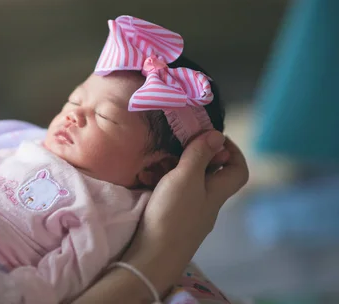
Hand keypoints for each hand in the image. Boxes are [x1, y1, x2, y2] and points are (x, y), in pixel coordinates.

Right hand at [124, 131, 248, 292]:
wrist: (153, 256)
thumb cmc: (173, 214)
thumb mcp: (186, 177)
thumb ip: (199, 155)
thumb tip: (217, 135)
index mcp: (217, 192)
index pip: (239, 170)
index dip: (233, 150)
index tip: (213, 137)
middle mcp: (209, 204)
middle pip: (214, 175)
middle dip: (201, 156)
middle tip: (182, 144)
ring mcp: (192, 215)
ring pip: (194, 185)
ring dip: (182, 170)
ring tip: (164, 160)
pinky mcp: (174, 222)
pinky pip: (178, 196)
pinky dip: (168, 184)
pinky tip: (154, 181)